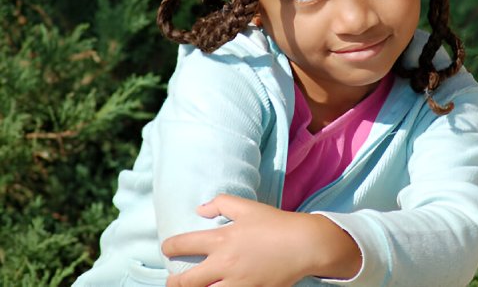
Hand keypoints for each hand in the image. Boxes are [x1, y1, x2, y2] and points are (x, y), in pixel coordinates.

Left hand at [161, 195, 360, 286]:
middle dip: (174, 283)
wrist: (304, 245)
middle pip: (186, 282)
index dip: (169, 247)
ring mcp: (237, 282)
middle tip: (172, 281)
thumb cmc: (276, 223)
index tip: (167, 248)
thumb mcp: (248, 207)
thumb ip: (221, 203)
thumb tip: (200, 210)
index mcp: (222, 239)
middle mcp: (224, 264)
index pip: (183, 245)